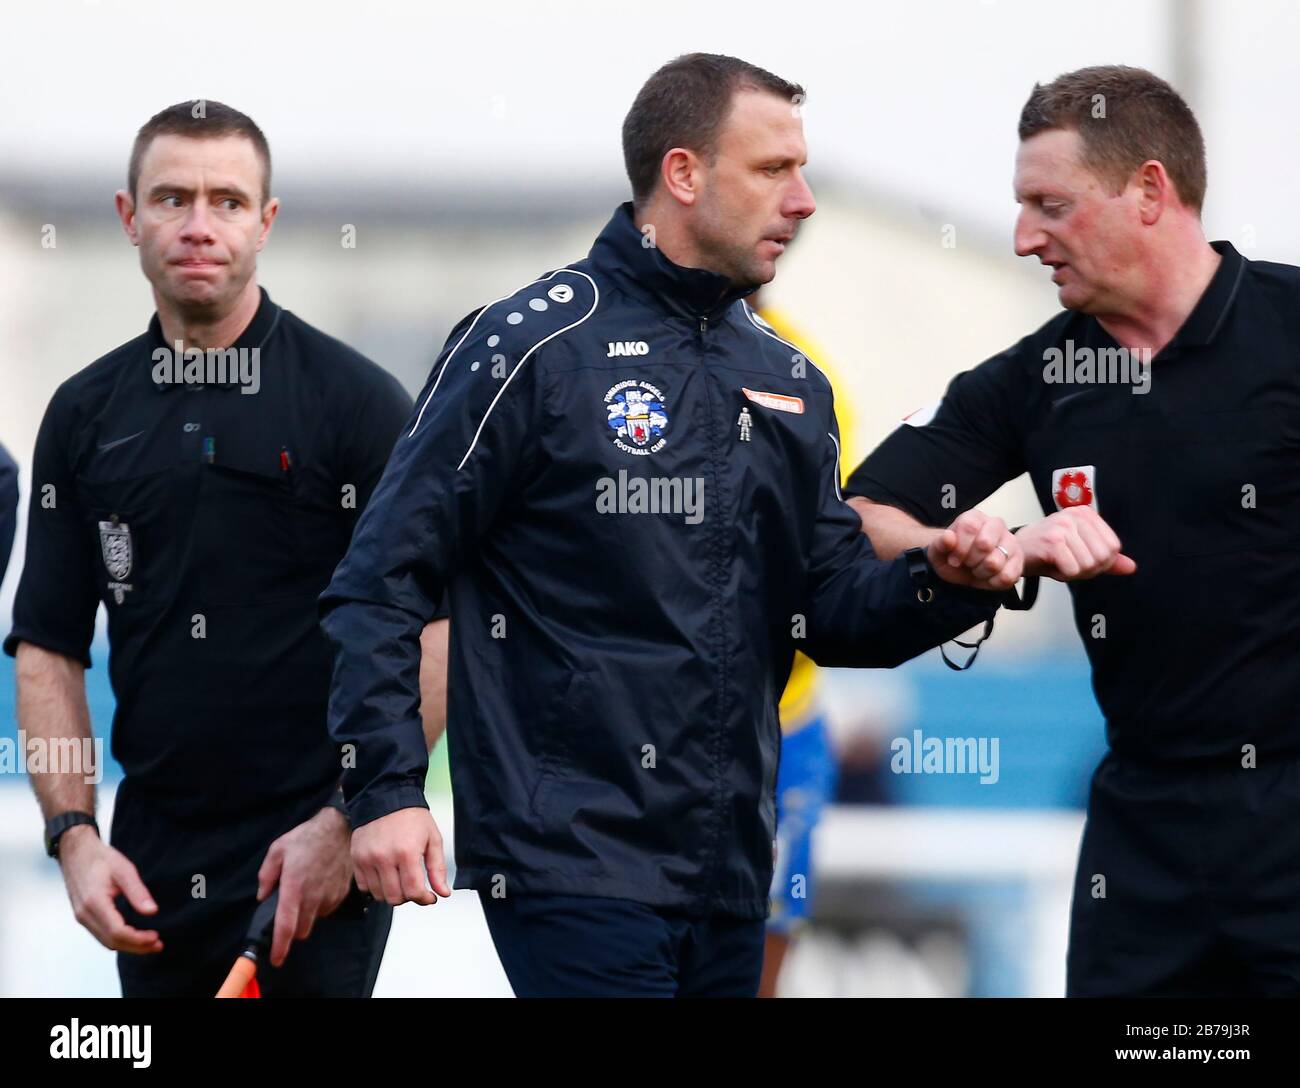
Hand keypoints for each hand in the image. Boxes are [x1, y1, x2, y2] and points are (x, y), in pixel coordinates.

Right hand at [59, 825, 163, 953]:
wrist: (75, 852)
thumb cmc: (101, 858)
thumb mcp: (124, 870)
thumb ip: (138, 892)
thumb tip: (152, 912)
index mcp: (95, 903)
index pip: (117, 932)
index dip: (138, 939)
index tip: (156, 938)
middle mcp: (85, 914)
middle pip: (111, 942)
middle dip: (136, 947)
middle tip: (159, 945)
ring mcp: (81, 917)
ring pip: (105, 942)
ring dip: (128, 946)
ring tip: (150, 944)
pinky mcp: (82, 916)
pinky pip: (100, 935)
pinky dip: (117, 940)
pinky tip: (133, 936)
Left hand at [257, 806, 352, 966]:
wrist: (340, 828)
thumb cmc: (307, 838)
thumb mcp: (278, 850)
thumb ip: (266, 875)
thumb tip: (264, 896)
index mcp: (294, 888)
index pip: (286, 926)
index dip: (280, 947)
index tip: (276, 959)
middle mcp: (313, 897)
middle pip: (301, 931)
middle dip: (293, 929)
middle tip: (288, 912)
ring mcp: (329, 897)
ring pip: (315, 920)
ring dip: (307, 916)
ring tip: (305, 892)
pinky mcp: (341, 894)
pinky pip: (327, 910)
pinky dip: (320, 906)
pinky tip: (318, 886)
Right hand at [351, 807, 451, 907]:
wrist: (386, 798)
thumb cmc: (412, 818)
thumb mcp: (433, 839)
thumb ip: (438, 869)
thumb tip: (443, 893)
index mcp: (406, 852)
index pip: (413, 891)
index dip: (424, 899)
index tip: (429, 897)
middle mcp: (384, 857)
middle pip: (395, 898)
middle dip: (408, 897)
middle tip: (414, 887)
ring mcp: (367, 859)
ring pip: (379, 895)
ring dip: (392, 893)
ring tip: (400, 879)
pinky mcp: (356, 859)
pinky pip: (364, 887)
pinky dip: (376, 887)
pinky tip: (386, 876)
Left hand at [927, 509, 1022, 590]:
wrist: (964, 572)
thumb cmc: (952, 557)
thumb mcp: (938, 552)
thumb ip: (940, 544)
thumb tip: (948, 537)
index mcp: (975, 517)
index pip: (969, 527)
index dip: (959, 548)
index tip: (954, 558)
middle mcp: (996, 525)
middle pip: (984, 544)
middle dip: (970, 560)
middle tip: (967, 562)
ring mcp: (1011, 542)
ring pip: (994, 563)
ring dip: (980, 572)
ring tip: (977, 568)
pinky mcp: (1019, 562)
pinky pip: (1007, 576)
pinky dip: (993, 582)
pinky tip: (988, 577)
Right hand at [1016, 506, 1136, 580]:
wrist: (1014, 551)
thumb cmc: (1046, 551)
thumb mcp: (1080, 552)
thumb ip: (1106, 559)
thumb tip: (1131, 567)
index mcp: (1086, 514)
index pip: (1113, 547)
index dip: (1101, 563)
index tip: (1081, 561)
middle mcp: (1076, 515)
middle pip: (1103, 556)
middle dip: (1088, 570)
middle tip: (1070, 565)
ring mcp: (1064, 526)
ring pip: (1088, 564)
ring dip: (1074, 573)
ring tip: (1059, 564)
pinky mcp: (1053, 540)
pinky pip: (1073, 569)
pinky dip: (1063, 575)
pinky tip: (1052, 566)